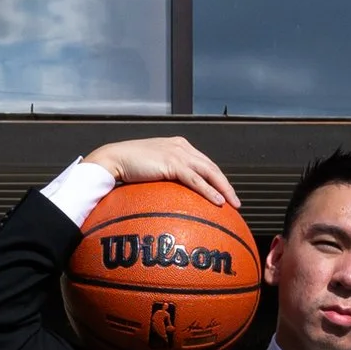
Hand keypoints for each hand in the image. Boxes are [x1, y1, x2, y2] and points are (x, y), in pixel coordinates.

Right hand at [83, 134, 242, 210]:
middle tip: (236, 202)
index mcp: (179, 145)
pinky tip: (218, 202)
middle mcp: (182, 146)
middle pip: (212, 167)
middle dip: (226, 185)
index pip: (204, 163)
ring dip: (224, 189)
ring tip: (233, 204)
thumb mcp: (150, 168)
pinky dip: (209, 191)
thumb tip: (169, 195)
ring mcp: (178, 153)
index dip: (217, 179)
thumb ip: (163, 175)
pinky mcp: (172, 163)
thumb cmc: (127, 167)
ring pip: (209, 172)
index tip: (225, 194)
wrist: (114, 159)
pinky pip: (196, 180)